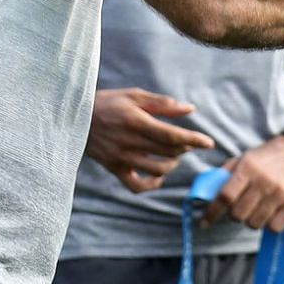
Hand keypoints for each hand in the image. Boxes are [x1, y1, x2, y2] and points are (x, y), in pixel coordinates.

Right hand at [85, 88, 215, 193]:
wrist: (74, 117)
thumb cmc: (108, 103)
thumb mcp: (135, 96)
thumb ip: (163, 104)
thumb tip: (190, 110)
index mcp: (136, 122)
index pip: (172, 136)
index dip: (194, 140)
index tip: (209, 143)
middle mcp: (130, 143)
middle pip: (169, 153)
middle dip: (184, 149)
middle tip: (185, 142)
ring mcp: (121, 158)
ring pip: (158, 170)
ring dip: (172, 164)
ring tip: (172, 155)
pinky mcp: (114, 169)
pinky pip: (137, 187)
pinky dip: (152, 185)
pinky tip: (158, 176)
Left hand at [203, 135, 283, 232]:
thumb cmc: (263, 159)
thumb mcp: (241, 160)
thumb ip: (223, 176)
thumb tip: (204, 195)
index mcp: (248, 169)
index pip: (225, 196)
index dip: (212, 212)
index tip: (204, 222)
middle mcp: (264, 181)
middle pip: (238, 214)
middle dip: (233, 216)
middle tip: (238, 209)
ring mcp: (281, 193)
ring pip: (255, 223)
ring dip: (250, 220)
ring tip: (254, 210)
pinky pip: (274, 227)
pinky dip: (268, 225)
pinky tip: (268, 215)